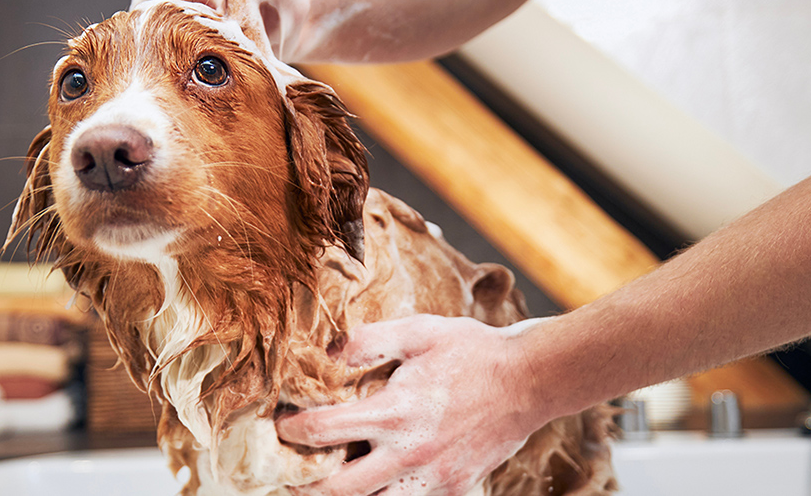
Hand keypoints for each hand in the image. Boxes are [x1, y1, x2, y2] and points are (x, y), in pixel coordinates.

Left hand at [275, 315, 547, 494]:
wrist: (530, 380)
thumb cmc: (472, 350)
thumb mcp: (419, 330)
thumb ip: (370, 340)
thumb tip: (328, 351)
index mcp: (395, 412)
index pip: (325, 431)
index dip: (292, 429)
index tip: (280, 424)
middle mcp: (410, 453)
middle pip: (340, 489)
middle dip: (306, 484)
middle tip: (288, 475)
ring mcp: (434, 478)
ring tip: (328, 485)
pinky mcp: (455, 489)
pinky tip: (379, 485)